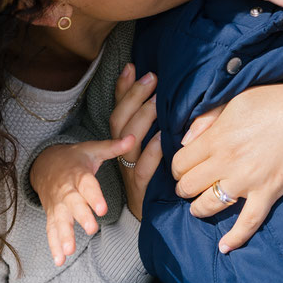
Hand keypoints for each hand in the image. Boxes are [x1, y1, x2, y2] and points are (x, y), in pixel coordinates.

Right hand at [32, 136, 134, 265]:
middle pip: (73, 205)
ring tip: (68, 252)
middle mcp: (67, 191)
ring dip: (63, 236)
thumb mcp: (93, 149)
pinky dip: (53, 246)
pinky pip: (51, 231)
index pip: (87, 185)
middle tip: (91, 229)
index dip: (94, 196)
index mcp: (78, 175)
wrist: (44, 164)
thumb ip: (113, 147)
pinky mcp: (52, 215)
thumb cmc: (74, 158)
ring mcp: (58, 205)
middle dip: (81, 217)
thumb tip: (133, 138)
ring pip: (60, 221)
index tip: (102, 208)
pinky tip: (59, 261)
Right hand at [109, 64, 162, 220]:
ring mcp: (128, 169)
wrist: (147, 217)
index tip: (133, 66)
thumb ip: (152, 122)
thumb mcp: (149, 146)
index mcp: (122, 141)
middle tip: (152, 77)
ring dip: (142, 117)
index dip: (123, 88)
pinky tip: (164, 136)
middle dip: (133, 96)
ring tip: (157, 99)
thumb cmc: (153, 176)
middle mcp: (121, 153)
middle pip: (119, 120)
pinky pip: (143, 167)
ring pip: (128, 140)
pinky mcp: (140, 187)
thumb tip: (163, 92)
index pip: (118, 109)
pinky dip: (153, 150)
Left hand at [171, 77, 282, 252]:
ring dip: (199, 209)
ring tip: (199, 207)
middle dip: (184, 187)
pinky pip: (247, 223)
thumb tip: (185, 139)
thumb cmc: (274, 101)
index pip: (179, 162)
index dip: (177, 166)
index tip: (183, 167)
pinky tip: (224, 247)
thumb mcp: (234, 100)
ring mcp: (247, 180)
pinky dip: (235, 238)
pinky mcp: (268, 193)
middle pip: (188, 186)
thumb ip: (206, 119)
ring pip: (208, 206)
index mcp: (216, 137)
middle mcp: (226, 162)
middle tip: (189, 185)